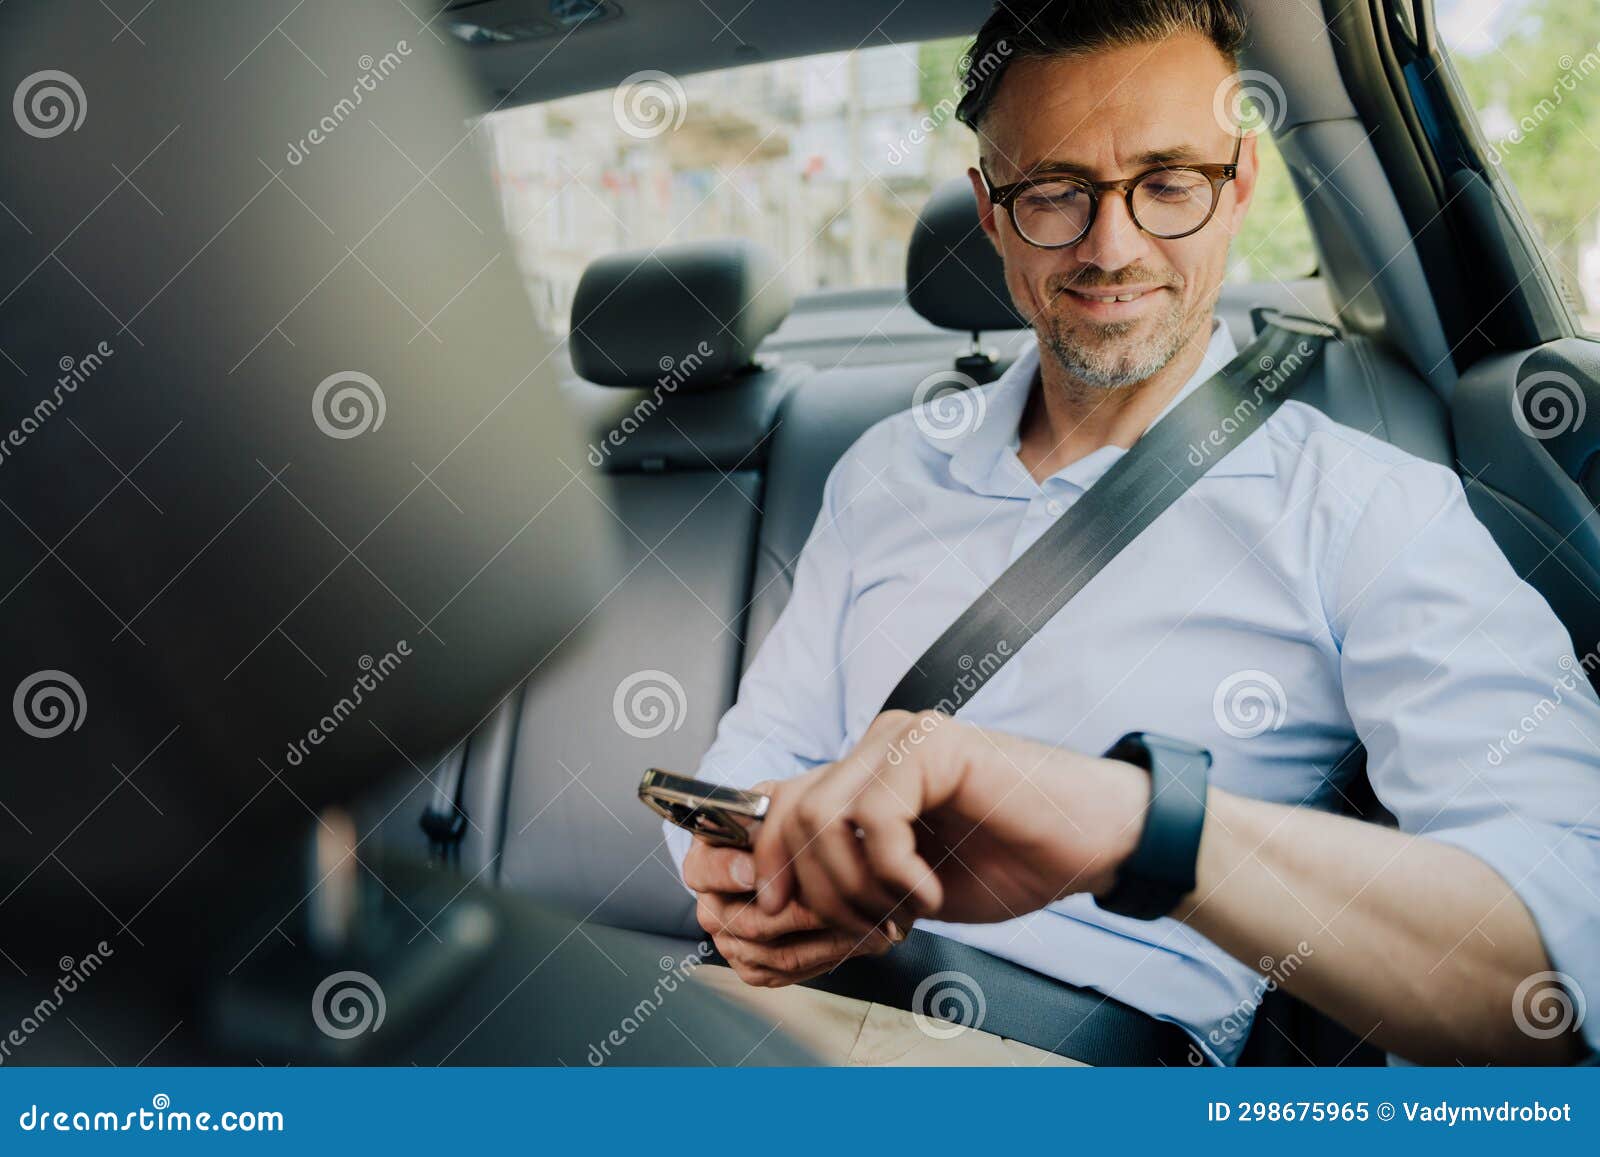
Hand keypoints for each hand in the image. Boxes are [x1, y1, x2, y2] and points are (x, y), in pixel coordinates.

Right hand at [682, 839, 900, 987]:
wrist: (809, 852)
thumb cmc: (794, 822)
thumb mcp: (783, 802)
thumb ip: (778, 820)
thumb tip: (786, 854)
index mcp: (705, 860)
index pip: (703, 871)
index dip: (730, 872)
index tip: (759, 870)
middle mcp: (712, 907)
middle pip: (749, 923)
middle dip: (804, 912)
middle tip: (846, 900)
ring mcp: (732, 943)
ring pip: (777, 952)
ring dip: (828, 938)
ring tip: (870, 920)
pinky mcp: (756, 969)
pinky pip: (791, 970)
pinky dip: (830, 956)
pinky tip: (859, 936)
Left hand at [751, 711, 1149, 933]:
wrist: (1093, 843)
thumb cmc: (1010, 859)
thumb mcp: (906, 881)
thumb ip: (850, 872)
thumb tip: (776, 895)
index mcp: (865, 772)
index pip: (780, 803)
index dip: (765, 859)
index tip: (777, 911)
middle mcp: (877, 745)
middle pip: (793, 814)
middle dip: (819, 890)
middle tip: (870, 927)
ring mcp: (903, 738)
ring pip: (825, 817)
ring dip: (857, 887)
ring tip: (903, 912)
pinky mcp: (931, 745)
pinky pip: (875, 819)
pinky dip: (895, 873)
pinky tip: (930, 892)